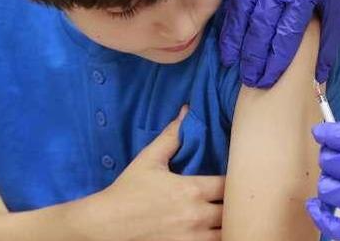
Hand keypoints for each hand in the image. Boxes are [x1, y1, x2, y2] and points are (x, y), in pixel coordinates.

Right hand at [76, 106, 224, 240]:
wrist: (103, 227)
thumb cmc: (126, 192)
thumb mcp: (149, 160)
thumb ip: (171, 136)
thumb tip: (186, 111)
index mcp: (191, 190)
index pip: (230, 184)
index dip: (236, 180)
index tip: (235, 177)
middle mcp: (196, 215)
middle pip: (233, 209)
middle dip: (234, 203)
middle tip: (233, 197)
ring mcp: (191, 238)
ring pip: (227, 232)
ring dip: (228, 223)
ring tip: (226, 216)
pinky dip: (216, 239)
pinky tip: (212, 231)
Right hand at [219, 0, 339, 87]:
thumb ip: (327, 46)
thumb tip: (316, 80)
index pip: (285, 31)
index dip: (276, 59)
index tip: (268, 80)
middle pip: (260, 22)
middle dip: (254, 54)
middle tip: (251, 78)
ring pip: (243, 9)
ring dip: (236, 38)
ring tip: (232, 62)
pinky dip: (233, 18)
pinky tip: (230, 40)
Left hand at [306, 123, 339, 240]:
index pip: (338, 136)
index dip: (326, 134)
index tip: (321, 133)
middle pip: (329, 163)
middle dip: (331, 161)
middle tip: (338, 162)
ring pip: (328, 190)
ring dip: (330, 186)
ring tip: (338, 185)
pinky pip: (334, 224)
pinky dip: (322, 217)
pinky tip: (317, 208)